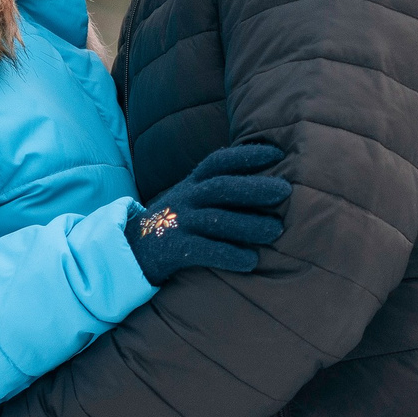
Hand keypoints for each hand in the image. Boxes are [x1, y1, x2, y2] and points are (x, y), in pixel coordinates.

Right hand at [129, 143, 291, 284]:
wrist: (131, 250)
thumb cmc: (176, 222)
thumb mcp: (191, 197)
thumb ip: (219, 187)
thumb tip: (268, 180)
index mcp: (193, 183)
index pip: (219, 161)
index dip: (247, 155)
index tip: (277, 155)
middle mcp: (186, 198)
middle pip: (221, 187)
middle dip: (254, 188)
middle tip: (285, 191)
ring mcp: (178, 223)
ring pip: (216, 220)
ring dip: (248, 224)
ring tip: (276, 230)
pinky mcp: (174, 249)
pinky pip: (204, 251)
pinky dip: (228, 255)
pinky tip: (251, 261)